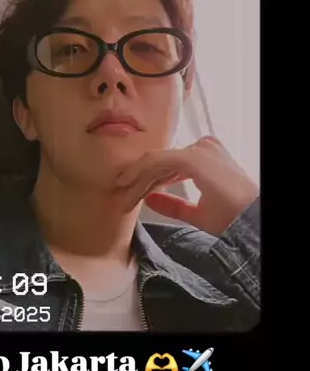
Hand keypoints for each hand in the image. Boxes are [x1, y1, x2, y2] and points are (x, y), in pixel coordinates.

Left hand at [115, 136, 258, 235]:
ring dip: (137, 180)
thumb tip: (149, 199)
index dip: (147, 179)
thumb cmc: (232, 218)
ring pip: (157, 161)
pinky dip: (144, 177)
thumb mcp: (197, 212)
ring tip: (123, 196)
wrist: (250, 223)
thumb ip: (174, 204)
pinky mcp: (194, 158)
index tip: (130, 194)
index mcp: (205, 157)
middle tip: (120, 194)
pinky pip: (161, 163)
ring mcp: (199, 150)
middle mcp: (202, 147)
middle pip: (160, 161)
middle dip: (137, 179)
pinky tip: (133, 189)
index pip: (168, 164)